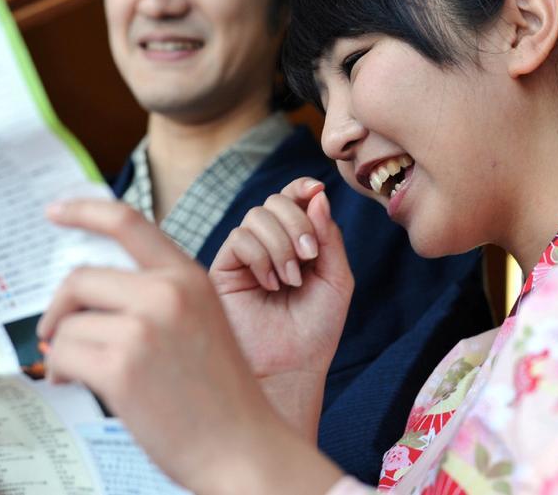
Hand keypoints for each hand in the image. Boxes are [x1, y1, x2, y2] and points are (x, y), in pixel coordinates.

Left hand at [40, 200, 341, 494]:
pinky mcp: (121, 368)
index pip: (128, 221)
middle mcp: (167, 294)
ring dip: (63, 348)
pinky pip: (65, 355)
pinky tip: (74, 383)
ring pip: (68, 323)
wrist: (242, 449)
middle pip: (81, 278)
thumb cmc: (217, 395)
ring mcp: (144, 330)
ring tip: (75, 371)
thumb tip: (88, 289)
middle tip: (54, 331)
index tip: (55, 210)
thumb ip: (156, 296)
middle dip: (58, 307)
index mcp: (188, 277)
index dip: (84, 210)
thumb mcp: (198, 322)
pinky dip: (61, 370)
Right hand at [210, 178, 353, 435]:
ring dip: (281, 244)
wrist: (288, 369)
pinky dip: (261, 257)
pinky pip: (239, 239)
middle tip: (308, 258)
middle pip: (275, 202)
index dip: (301, 188)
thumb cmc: (314, 331)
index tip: (316, 189)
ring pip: (256, 216)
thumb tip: (317, 195)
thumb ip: (328, 237)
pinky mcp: (222, 270)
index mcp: (295, 243)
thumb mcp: (336, 279)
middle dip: (297, 222)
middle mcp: (267, 245)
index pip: (292, 200)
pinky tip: (268, 285)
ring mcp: (243, 257)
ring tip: (290, 280)